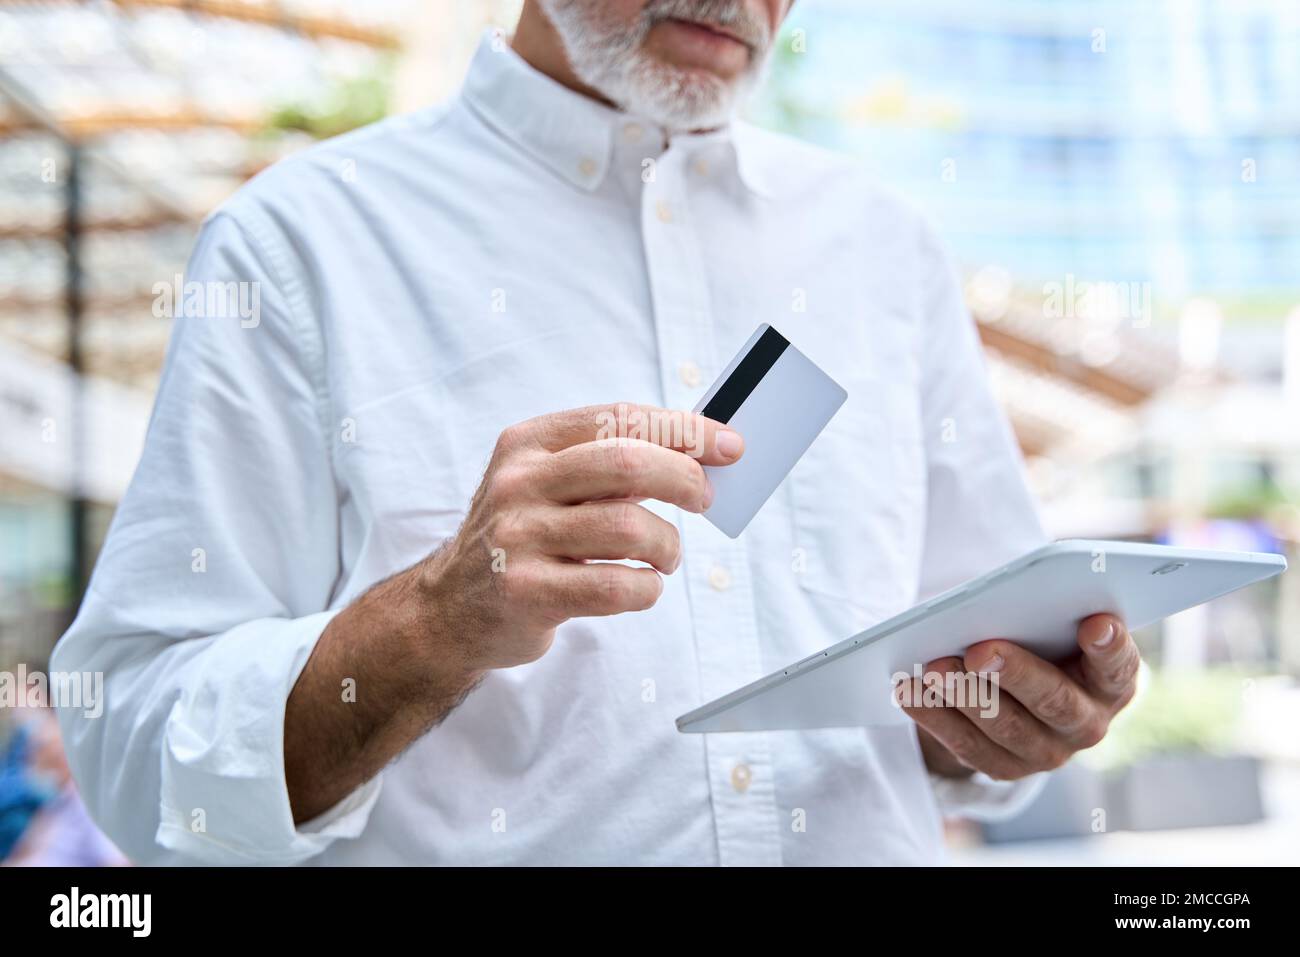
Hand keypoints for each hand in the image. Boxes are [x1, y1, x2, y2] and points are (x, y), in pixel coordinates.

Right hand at [416, 403, 743, 672]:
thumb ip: (609, 465)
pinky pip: (616, 587)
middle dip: (685, 477)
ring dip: (668, 545)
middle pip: (628, 462)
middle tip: (704, 500)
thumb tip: (702, 455)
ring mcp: (517, 537)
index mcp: (528, 443)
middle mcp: (518, 483)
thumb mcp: (548, 483)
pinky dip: (647, 589)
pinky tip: (641, 587)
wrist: (451, 610)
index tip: (729, 446)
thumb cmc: (524, 538)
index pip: (619, 418)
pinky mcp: (525, 592)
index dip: (685, 429)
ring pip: (629, 528)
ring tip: (665, 556)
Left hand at [900, 613, 1139, 780]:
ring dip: (964, 695)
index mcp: (1112, 681)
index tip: (1094, 621)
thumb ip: (1047, 613)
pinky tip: (909, 691)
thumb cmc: (1040, 640)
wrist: (1018, 690)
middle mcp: (1088, 723)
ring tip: (931, 667)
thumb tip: (1008, 597)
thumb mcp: (1052, 625)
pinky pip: (967, 746)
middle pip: (1054, 702)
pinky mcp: (1006, 767)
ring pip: (1006, 728)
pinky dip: (935, 716)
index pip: (1118, 665)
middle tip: (979, 651)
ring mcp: (1048, 752)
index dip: (1109, 646)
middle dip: (1014, 674)